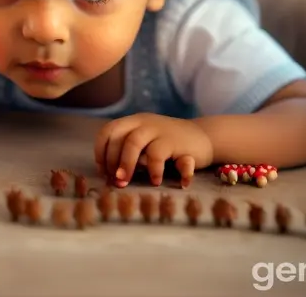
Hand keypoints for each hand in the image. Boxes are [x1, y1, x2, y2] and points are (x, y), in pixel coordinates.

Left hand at [94, 113, 212, 187]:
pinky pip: (165, 156)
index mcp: (134, 122)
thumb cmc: (167, 146)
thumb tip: (110, 177)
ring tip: (127, 183)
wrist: (204, 137)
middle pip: (123, 138)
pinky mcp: (179, 144)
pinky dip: (158, 170)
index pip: (109, 130)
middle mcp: (145, 123)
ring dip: (129, 164)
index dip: (102, 150)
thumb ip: (129, 155)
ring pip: (137, 143)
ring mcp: (162, 132)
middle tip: (116, 181)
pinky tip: (158, 183)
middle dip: (115, 162)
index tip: (103, 170)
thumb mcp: (145, 145)